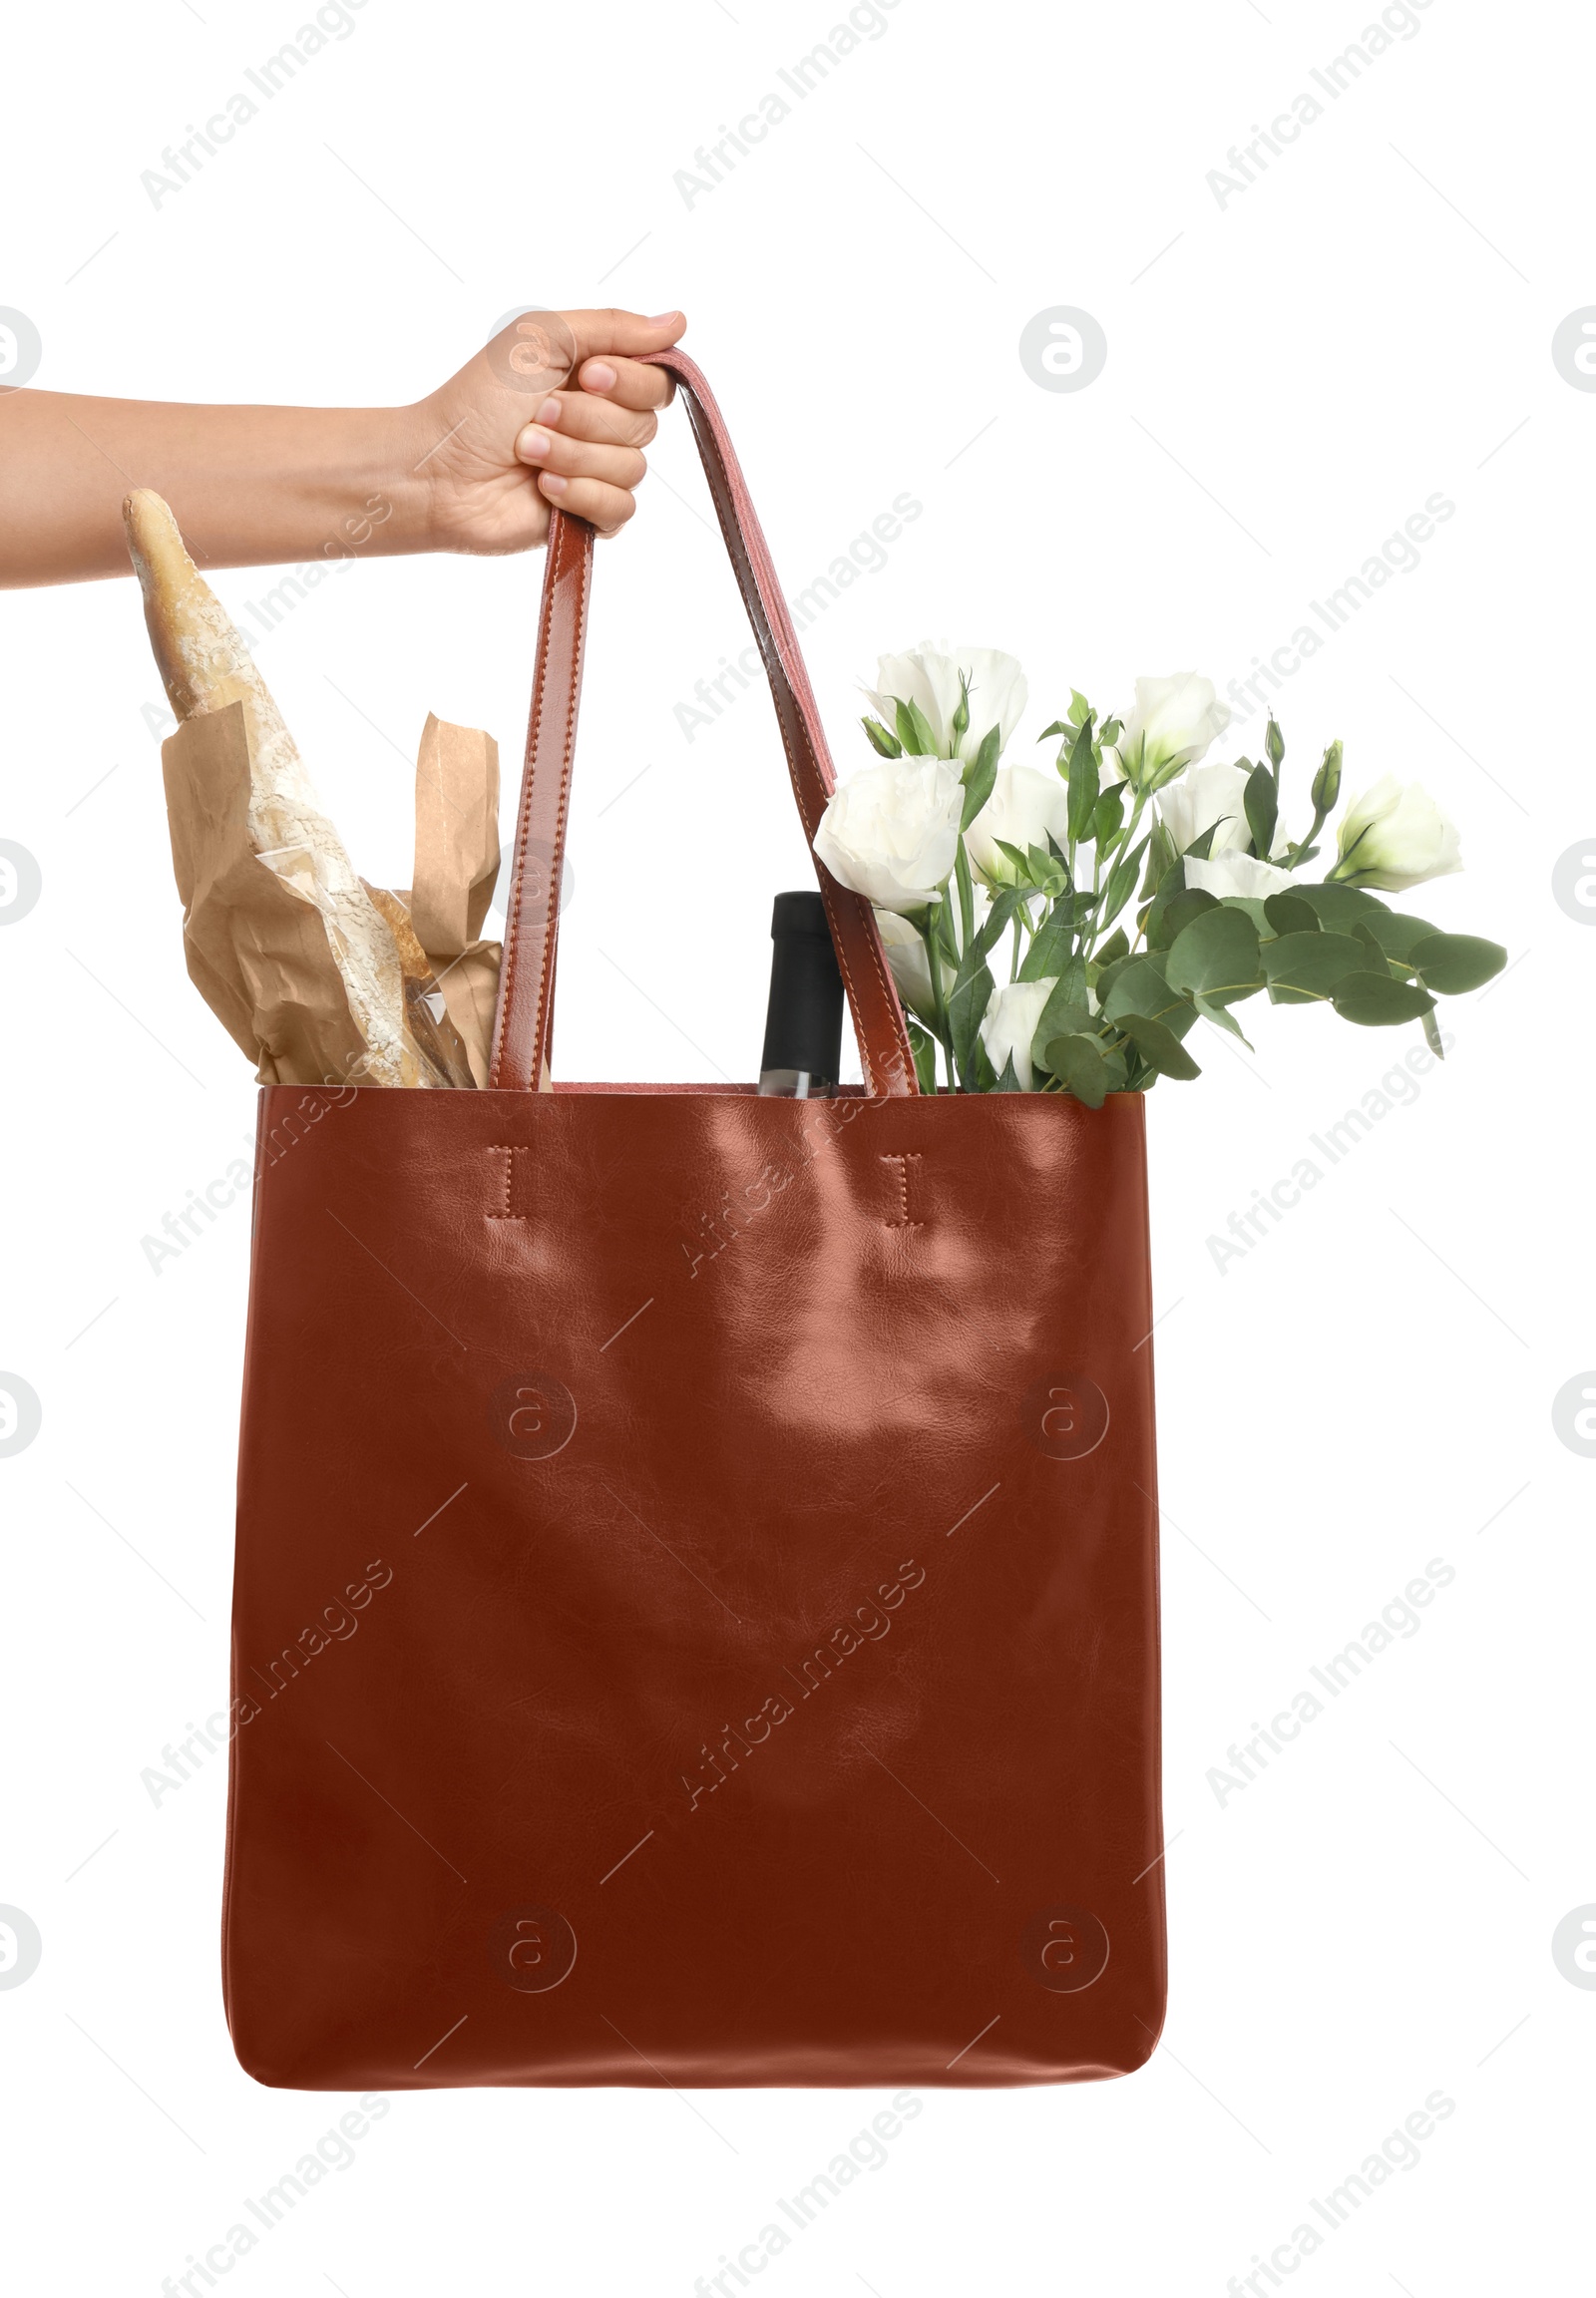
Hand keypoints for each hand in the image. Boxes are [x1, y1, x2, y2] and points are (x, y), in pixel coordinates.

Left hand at [409, 307, 685, 552]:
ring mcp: (597, 472)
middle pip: (647, 425)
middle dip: (589, 419)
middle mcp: (603, 424)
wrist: (440, 470)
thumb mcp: (543, 337)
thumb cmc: (479, 402)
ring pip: (632, 468)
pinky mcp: (589, 517)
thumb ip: (613, 327)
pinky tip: (544, 487)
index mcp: (598, 379)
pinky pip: (621, 508)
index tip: (586, 376)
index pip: (657, 381)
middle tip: (540, 414)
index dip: (630, 381)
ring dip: (574, 455)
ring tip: (528, 451)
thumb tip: (678, 321)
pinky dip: (580, 493)